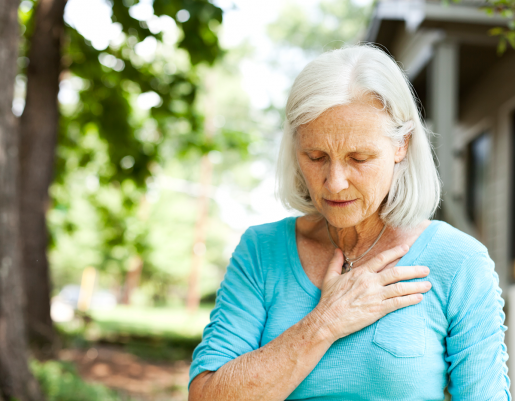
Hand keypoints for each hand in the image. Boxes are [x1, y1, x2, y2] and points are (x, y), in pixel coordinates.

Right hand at [313, 245, 430, 342]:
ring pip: (400, 288)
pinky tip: (419, 298)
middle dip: (414, 270)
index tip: (406, 248)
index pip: (381, 259)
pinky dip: (410, 300)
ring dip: (416, 286)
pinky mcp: (377, 310)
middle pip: (396, 272)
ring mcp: (375, 296)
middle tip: (426, 269)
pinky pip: (397, 303)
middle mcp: (370, 282)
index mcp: (360, 273)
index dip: (395, 252)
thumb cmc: (328, 300)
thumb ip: (336, 262)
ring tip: (428, 284)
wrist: (327, 320)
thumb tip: (338, 251)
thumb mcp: (329, 277)